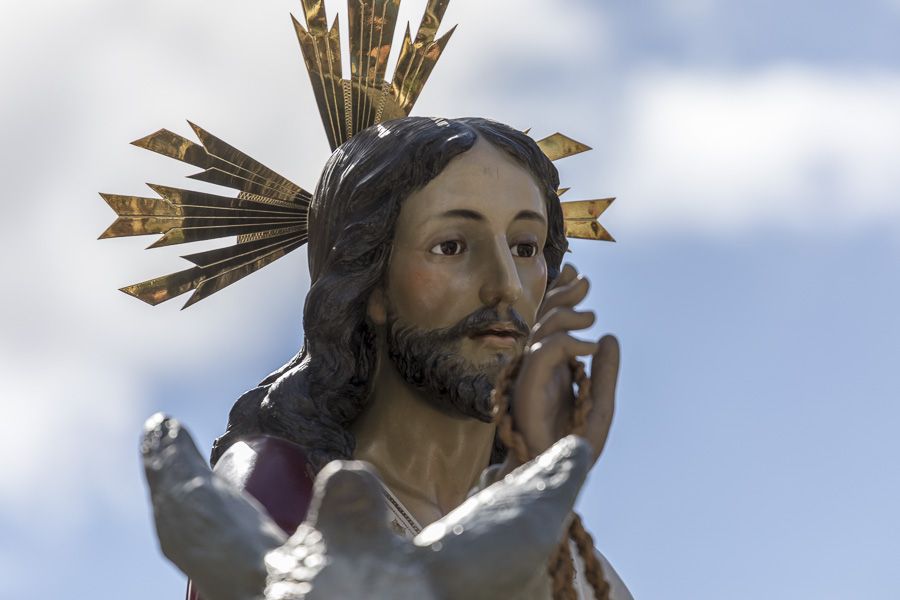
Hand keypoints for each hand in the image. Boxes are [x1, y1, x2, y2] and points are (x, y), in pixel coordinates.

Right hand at [504, 264, 619, 467]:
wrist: (560, 476)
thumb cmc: (575, 447)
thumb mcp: (601, 405)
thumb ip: (606, 374)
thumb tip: (609, 337)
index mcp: (551, 370)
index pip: (550, 325)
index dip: (561, 298)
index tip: (578, 275)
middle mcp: (536, 370)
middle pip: (543, 320)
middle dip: (562, 295)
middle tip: (585, 281)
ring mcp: (530, 378)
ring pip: (541, 331)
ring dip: (566, 315)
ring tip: (591, 316)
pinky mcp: (528, 390)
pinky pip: (542, 354)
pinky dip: (565, 344)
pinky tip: (587, 346)